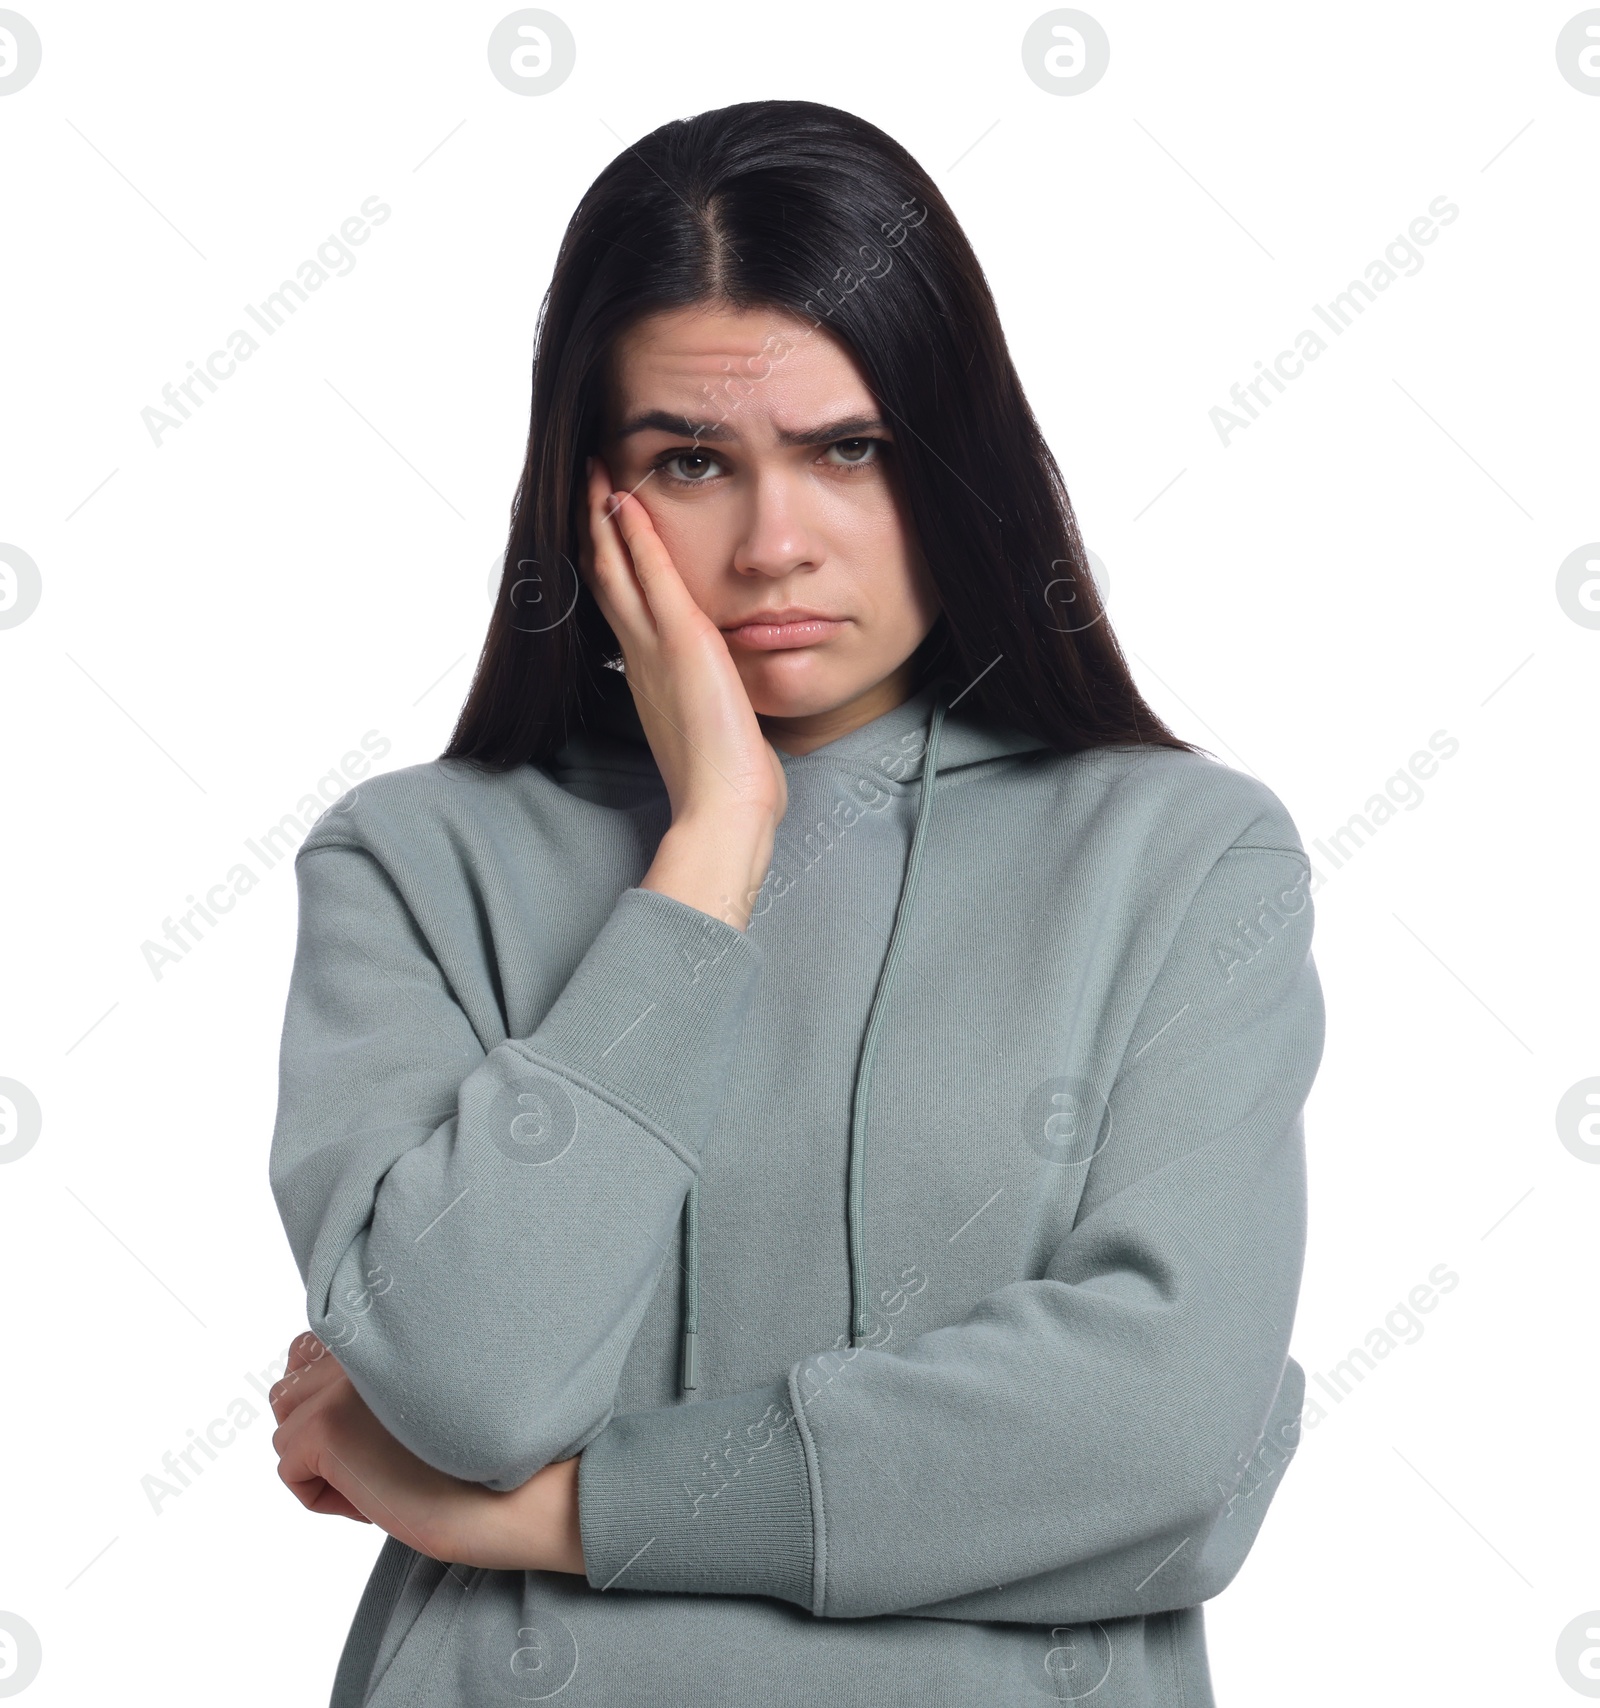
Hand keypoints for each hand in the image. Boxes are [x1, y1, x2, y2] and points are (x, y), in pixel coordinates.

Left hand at [268, 1332, 584, 1573]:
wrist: (520, 1493)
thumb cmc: (490, 1454)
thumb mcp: (428, 1395)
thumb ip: (380, 1374)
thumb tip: (311, 1387)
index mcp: (392, 1323)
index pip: (313, 1349)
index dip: (332, 1399)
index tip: (376, 1431)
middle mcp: (363, 1339)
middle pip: (292, 1390)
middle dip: (321, 1432)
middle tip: (381, 1458)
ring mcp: (338, 1380)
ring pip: (288, 1433)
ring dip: (326, 1465)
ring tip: (384, 1475)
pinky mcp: (323, 1425)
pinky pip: (291, 1473)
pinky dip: (327, 1497)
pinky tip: (379, 1495)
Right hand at [580, 455, 786, 835]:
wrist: (724, 809)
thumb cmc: (726, 784)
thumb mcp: (712, 730)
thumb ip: (710, 702)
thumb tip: (723, 696)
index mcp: (648, 677)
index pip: (620, 607)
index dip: (606, 563)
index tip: (601, 528)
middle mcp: (640, 658)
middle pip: (604, 578)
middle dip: (593, 528)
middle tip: (585, 483)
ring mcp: (655, 648)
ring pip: (616, 568)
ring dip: (604, 517)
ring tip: (596, 474)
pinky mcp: (682, 643)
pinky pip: (652, 576)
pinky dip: (637, 535)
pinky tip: (627, 499)